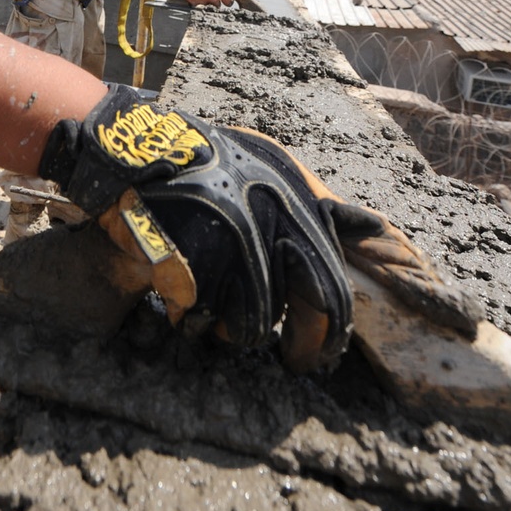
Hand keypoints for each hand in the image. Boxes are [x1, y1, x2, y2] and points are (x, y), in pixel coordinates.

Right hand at [39, 86, 353, 370]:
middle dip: (303, 350)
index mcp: (296, 205)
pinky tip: (185, 303)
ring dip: (235, 329)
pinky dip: (194, 320)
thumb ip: (318, 201)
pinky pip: (202, 319)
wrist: (137, 148)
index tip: (327, 350)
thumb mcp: (274, 163)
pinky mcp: (188, 266)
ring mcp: (228, 249)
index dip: (332, 330)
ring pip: (249, 325)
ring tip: (221, 316)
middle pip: (303, 315)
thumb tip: (373, 233)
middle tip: (295, 363)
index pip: (334, 288)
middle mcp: (268, 227)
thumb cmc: (209, 158)